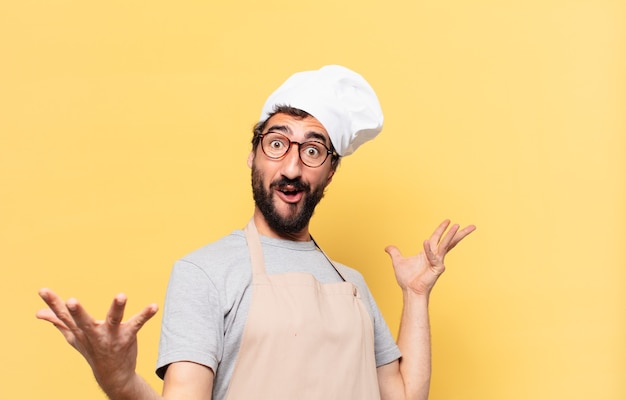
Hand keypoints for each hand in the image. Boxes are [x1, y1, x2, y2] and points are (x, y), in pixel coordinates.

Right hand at [36, 288, 157, 392]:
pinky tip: (154, 306)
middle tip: (70, 300)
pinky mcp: (127, 337)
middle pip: (82, 321)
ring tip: (121, 295)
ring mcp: (110, 336)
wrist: (113, 376)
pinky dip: (146, 315)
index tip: (42, 290)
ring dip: (117, 308)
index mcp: (79, 331)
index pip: (63, 316)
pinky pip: (137, 324)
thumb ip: (58, 323)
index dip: (52, 302)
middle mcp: (93, 334)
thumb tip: (39, 313)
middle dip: (76, 312)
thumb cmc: (93, 350)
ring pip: (113, 320)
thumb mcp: (74, 338)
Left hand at [385, 220, 475, 295]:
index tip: (448, 221)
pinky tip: (425, 242)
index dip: (442, 229)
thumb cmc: (407, 279)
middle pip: (450, 242)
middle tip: (472, 226)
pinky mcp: (436, 269)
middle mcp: (436, 256)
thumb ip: (394, 253)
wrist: (409, 290)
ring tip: (457, 226)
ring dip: (451, 235)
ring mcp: (438, 262)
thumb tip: (387, 247)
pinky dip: (428, 250)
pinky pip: (432, 256)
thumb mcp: (398, 261)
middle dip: (459, 233)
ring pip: (445, 245)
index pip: (438, 238)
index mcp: (429, 253)